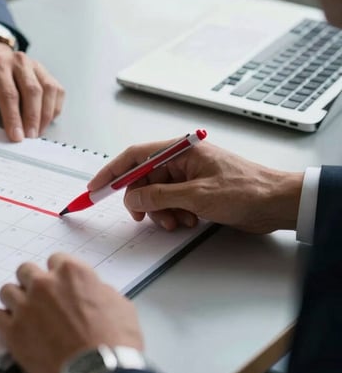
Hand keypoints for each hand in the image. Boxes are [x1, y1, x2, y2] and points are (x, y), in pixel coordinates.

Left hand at [0, 36, 64, 140]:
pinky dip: (54, 108)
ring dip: (46, 115)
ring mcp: (34, 65)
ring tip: (37, 133)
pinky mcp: (44, 71)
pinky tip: (46, 121)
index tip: (15, 137)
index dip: (13, 117)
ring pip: (48, 90)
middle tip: (30, 139)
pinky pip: (56, 90)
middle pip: (32, 91)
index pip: (9, 94)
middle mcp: (19, 61)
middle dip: (32, 118)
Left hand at [0, 253, 142, 372]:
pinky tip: (15, 329)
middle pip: (25, 271)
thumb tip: (93, 292)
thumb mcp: (120, 305)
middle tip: (40, 298)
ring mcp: (26, 306)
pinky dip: (4, 322)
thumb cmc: (115, 342)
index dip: (58, 274)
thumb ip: (99, 291)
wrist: (101, 371)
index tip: (59, 284)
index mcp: (71, 272)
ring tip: (25, 315)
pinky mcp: (13, 331)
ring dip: (15, 301)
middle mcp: (45, 284)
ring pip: (7, 291)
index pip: (55, 260)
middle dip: (32, 283)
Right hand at [88, 140, 303, 232]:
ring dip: (161, 212)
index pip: (135, 156)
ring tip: (178, 222)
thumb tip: (132, 196)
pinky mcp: (196, 192)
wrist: (278, 203)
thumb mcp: (197, 196)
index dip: (112, 172)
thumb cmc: (247, 190)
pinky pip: (171, 203)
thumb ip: (159, 196)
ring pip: (157, 194)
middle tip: (144, 217)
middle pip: (144, 179)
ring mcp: (189, 176)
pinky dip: (173, 215)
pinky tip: (189, 222)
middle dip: (142, 200)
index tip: (95, 187)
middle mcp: (182, 160)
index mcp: (181, 150)